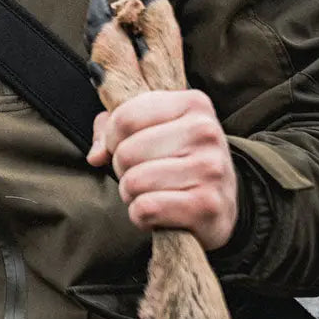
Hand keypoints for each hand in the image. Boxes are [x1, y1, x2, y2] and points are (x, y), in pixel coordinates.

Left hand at [87, 89, 237, 250]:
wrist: (222, 202)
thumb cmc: (178, 158)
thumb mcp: (152, 128)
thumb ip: (113, 127)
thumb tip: (96, 155)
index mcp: (193, 103)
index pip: (124, 118)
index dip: (112, 138)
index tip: (123, 146)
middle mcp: (206, 131)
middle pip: (126, 151)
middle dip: (122, 168)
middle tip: (141, 173)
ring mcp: (210, 169)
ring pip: (134, 181)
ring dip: (131, 193)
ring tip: (150, 192)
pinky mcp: (207, 205)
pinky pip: (146, 208)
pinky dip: (141, 215)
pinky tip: (157, 212)